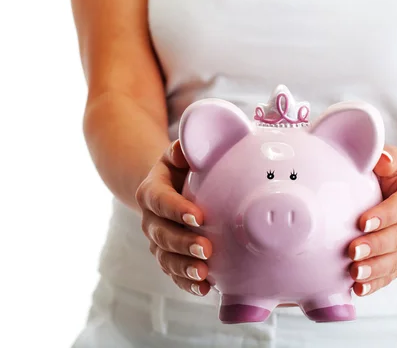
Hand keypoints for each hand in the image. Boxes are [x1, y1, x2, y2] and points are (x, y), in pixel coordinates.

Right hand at [135, 140, 212, 296]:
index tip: (199, 216)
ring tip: (204, 274)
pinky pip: (173, 273)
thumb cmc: (181, 168)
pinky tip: (205, 288)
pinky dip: (187, 282)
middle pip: (162, 234)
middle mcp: (150, 219)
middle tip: (206, 248)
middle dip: (183, 243)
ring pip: (165, 257)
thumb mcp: (180, 155)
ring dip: (184, 267)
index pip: (160, 200)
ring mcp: (157, 241)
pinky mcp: (168, 256)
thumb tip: (185, 148)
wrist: (168, 188)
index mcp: (151, 191)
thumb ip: (184, 150)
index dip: (176, 209)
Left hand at [348, 145, 396, 296]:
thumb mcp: (390, 161)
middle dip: (376, 246)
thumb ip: (388, 157)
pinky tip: (358, 289)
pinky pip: (389, 276)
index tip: (362, 221)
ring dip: (375, 269)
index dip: (385, 215)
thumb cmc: (388, 176)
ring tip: (354, 274)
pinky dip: (374, 284)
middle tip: (353, 250)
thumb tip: (382, 159)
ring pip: (396, 261)